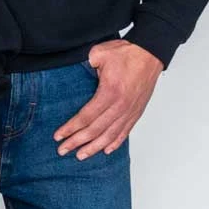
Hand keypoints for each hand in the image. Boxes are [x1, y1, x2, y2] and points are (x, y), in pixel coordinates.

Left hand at [54, 40, 162, 159]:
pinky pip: (125, 131)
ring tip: (80, 155)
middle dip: (77, 142)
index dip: (71, 128)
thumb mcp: (99, 53)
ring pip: (110, 135)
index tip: (58, 136)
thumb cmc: (126, 52)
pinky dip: (115, 142)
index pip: (86, 117)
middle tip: (63, 150)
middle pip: (96, 130)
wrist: (150, 53)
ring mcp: (130, 110)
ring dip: (94, 147)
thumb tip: (74, 73)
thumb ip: (85, 64)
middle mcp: (120, 105)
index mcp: (109, 92)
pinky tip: (105, 150)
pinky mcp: (136, 111)